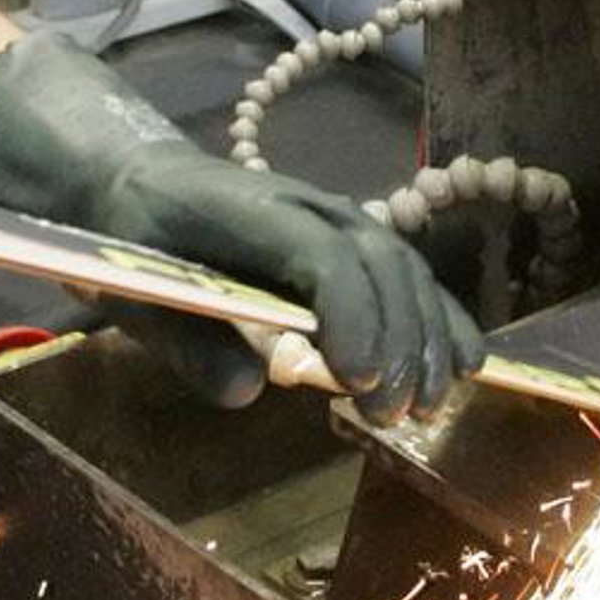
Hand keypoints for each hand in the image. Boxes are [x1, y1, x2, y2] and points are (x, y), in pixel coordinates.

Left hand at [93, 150, 483, 422]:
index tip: (358, 382)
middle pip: (380, 263)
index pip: (323, 256)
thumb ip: (189, 344)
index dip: (352, 316)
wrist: (143, 184)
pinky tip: (467, 365)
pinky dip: (442, 319)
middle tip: (393, 415)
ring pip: (405, 269)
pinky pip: (410, 275)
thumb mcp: (135, 296)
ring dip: (429, 338)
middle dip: (400, 342)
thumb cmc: (132, 243)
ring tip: (430, 406)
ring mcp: (338, 218)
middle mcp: (308, 206)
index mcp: (249, 211)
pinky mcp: (354, 240)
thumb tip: (251, 390)